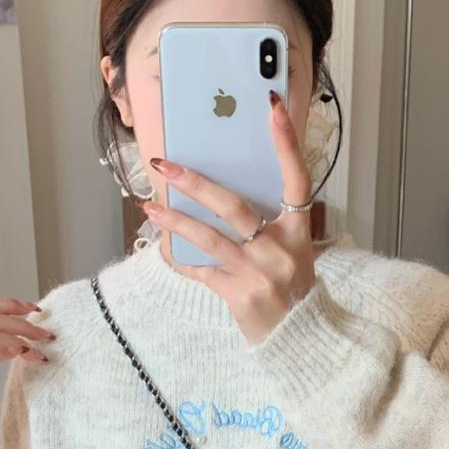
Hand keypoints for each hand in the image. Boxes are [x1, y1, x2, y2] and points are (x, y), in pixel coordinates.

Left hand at [143, 90, 315, 345]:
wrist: (299, 340)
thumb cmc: (291, 289)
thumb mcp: (293, 251)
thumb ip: (269, 223)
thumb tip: (222, 193)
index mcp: (299, 231)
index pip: (296, 179)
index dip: (286, 144)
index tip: (273, 108)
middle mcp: (280, 249)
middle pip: (233, 206)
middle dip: (195, 183)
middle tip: (166, 164)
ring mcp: (258, 273)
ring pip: (208, 238)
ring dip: (174, 220)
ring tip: (149, 205)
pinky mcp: (238, 294)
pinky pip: (202, 270)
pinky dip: (182, 257)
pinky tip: (163, 245)